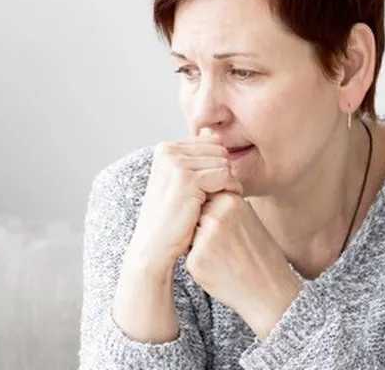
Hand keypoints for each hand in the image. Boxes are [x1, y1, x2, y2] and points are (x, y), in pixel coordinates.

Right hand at [128, 129, 242, 269]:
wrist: (154, 246)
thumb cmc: (171, 218)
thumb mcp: (180, 182)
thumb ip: (196, 161)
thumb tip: (217, 138)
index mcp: (165, 148)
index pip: (210, 143)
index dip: (217, 165)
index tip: (212, 188)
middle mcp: (168, 150)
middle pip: (219, 150)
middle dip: (224, 172)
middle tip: (218, 196)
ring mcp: (176, 163)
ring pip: (224, 162)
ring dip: (228, 183)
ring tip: (218, 202)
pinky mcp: (187, 178)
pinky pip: (225, 176)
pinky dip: (230, 190)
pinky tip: (221, 205)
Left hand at [185, 190, 301, 338]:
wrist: (270, 291)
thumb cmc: (258, 254)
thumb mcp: (248, 219)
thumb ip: (224, 206)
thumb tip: (196, 195)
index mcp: (231, 201)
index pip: (204, 200)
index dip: (214, 218)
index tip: (230, 232)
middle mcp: (216, 216)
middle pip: (194, 217)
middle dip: (202, 231)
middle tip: (227, 247)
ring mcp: (205, 239)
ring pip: (189, 236)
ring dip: (199, 246)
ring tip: (224, 258)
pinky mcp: (195, 261)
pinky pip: (188, 256)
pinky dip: (200, 264)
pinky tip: (220, 270)